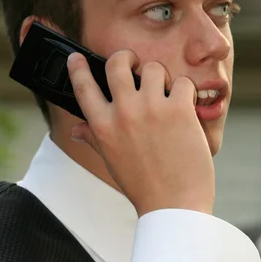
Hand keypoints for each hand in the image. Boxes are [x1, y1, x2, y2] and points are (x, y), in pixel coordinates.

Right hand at [67, 50, 214, 216]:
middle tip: (133, 63)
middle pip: (117, 63)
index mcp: (103, 126)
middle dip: (125, 57)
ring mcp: (152, 109)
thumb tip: (77, 130)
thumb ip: (95, 138)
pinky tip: (186, 109)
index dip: (76, 67)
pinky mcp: (179, 110)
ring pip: (153, 68)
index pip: (82, 87)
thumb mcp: (112, 160)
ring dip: (160, 77)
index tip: (75, 56)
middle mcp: (123, 112)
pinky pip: (182, 82)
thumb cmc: (143, 184)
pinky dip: (185, 92)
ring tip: (165, 94)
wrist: (174, 205)